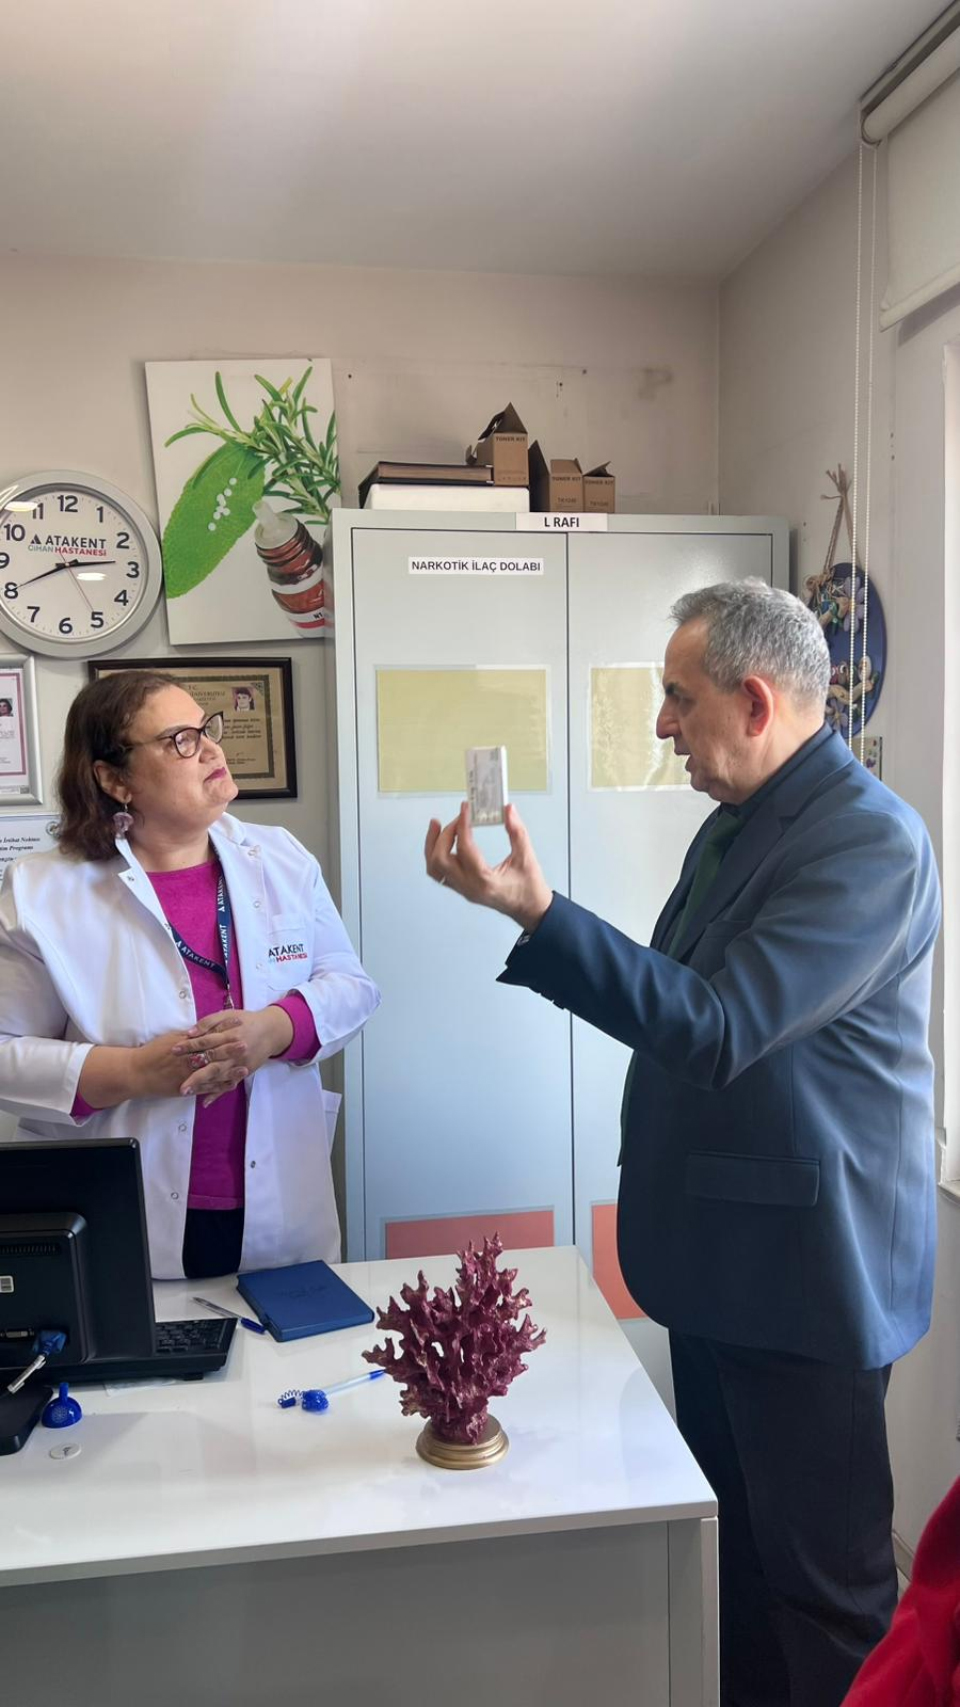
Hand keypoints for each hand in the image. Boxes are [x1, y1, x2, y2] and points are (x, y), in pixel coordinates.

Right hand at [132, 1028, 248, 1102]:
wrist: (137, 1073)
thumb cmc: (151, 1053)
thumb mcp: (169, 1039)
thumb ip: (187, 1036)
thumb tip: (202, 1029)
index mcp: (185, 1045)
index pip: (208, 1035)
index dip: (223, 1029)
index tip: (237, 1023)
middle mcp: (188, 1060)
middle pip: (212, 1053)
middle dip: (230, 1049)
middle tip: (246, 1044)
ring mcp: (188, 1075)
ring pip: (212, 1073)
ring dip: (229, 1071)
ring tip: (245, 1068)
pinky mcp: (186, 1088)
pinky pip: (205, 1088)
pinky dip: (218, 1087)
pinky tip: (231, 1085)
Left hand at [173, 1006, 294, 1104]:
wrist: (270, 1031)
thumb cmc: (245, 1021)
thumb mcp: (228, 1015)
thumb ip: (209, 1022)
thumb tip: (190, 1032)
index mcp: (229, 1035)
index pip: (206, 1041)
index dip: (190, 1045)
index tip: (174, 1050)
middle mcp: (234, 1051)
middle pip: (211, 1062)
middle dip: (194, 1072)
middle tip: (177, 1080)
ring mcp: (238, 1064)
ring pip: (218, 1076)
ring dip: (202, 1084)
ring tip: (185, 1091)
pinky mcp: (242, 1072)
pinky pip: (228, 1084)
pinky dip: (217, 1093)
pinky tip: (205, 1102)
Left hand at [424, 802, 552, 931]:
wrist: (529, 909)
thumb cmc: (529, 887)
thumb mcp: (527, 858)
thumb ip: (517, 832)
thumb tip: (508, 809)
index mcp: (484, 880)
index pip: (464, 848)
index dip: (462, 824)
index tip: (466, 808)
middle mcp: (468, 887)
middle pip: (440, 859)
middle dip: (444, 834)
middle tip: (458, 818)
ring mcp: (462, 889)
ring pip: (434, 868)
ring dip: (432, 845)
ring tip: (436, 825)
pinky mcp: (461, 889)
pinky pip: (439, 873)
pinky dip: (435, 855)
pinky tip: (442, 842)